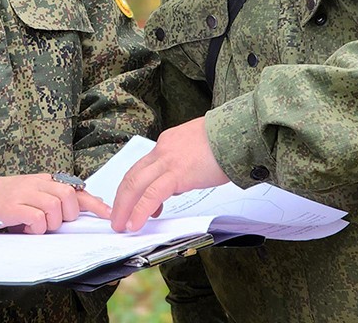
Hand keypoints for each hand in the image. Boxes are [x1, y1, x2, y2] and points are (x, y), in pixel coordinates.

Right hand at [0, 173, 110, 233]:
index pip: (75, 188)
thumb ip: (60, 196)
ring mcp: (25, 193)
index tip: (108, 214)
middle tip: (57, 222)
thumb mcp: (37, 193)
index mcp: (46, 180)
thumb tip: (90, 202)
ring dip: (50, 223)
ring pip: (53, 208)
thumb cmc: (11, 197)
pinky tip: (28, 228)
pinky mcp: (13, 206)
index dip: (93, 203)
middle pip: (67, 195)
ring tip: (38, 225)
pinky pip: (36, 218)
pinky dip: (36, 228)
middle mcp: (37, 183)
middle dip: (68, 214)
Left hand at [110, 117, 228, 232]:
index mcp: (167, 143)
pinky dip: (140, 210)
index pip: (143, 168)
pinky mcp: (177, 173)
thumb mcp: (198, 150)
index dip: (134, 188)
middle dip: (121, 200)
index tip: (135, 204)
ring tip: (120, 225)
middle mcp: (163, 149)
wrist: (239, 132)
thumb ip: (184, 166)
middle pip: (132, 176)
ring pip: (135, 184)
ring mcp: (168, 160)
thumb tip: (178, 184)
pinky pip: (152, 194)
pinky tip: (136, 223)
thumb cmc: (226, 143)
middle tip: (117, 218)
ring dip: (124, 207)